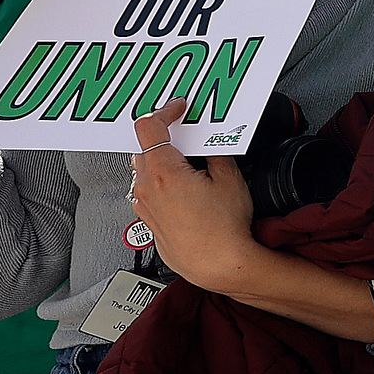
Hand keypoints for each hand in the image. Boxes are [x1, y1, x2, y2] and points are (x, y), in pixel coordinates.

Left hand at [129, 99, 259, 291]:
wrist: (219, 265)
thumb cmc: (224, 229)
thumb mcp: (230, 178)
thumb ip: (215, 153)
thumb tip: (209, 143)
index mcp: (163, 172)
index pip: (149, 127)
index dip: (164, 111)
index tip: (178, 109)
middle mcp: (146, 189)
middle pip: (143, 148)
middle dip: (162, 137)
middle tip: (185, 134)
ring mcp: (144, 208)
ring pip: (143, 172)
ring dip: (159, 161)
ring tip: (185, 163)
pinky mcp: (149, 223)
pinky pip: (147, 193)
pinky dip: (159, 184)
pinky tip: (183, 190)